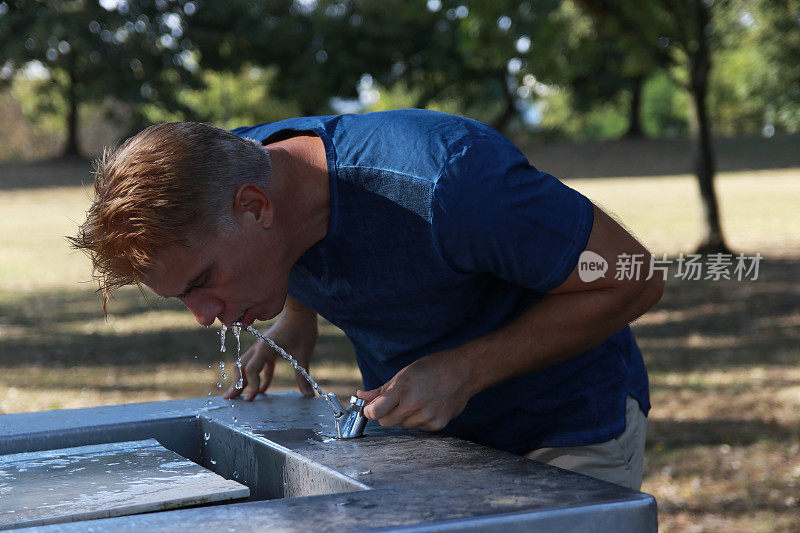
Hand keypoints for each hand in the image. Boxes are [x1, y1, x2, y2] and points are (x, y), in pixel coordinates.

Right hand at [223, 305, 317, 400]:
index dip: (250, 385)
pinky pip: (259, 366)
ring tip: (239, 397)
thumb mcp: (303, 353)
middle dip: (235, 383)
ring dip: (243, 380)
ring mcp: (262, 349)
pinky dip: (258, 377)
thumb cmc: (302, 330)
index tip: (251, 399)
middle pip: (242, 367)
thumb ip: (303, 375)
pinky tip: (262, 391)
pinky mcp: (268, 350)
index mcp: (265, 348)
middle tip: (228, 400)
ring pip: (247, 366)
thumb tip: (309, 395)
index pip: (251, 369)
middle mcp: (259, 348)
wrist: (301, 312)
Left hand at [356, 351, 473, 430]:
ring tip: (418, 400)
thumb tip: (362, 396)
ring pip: (403, 426)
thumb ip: (381, 389)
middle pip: (386, 422)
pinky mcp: (437, 424)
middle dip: (385, 414)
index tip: (371, 408)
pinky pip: (418, 428)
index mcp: (403, 388)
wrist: (463, 371)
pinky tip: (429, 405)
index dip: (369, 411)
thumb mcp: (404, 373)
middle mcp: (414, 404)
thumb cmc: (433, 368)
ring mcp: (427, 416)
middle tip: (395, 402)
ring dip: (404, 416)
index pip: (375, 412)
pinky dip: (419, 419)